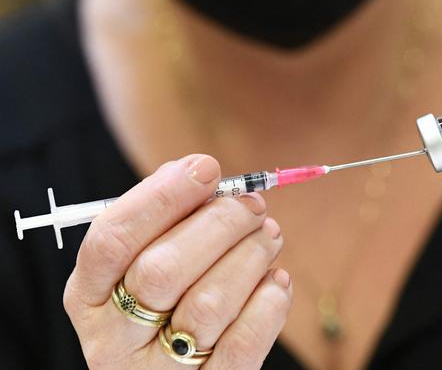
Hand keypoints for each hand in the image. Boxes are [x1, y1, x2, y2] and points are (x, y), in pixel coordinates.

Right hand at [64, 154, 291, 368]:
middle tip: (252, 204)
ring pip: (208, 305)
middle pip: (162, 270)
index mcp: (89, 294)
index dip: (162, 196)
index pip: (112, 239)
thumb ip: (167, 215)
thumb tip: (201, 171)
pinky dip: (268, 303)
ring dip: (250, 256)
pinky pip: (242, 346)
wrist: (177, 369)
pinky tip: (276, 279)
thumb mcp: (149, 255)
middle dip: (219, 224)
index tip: (206, 167)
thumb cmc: (170, 293)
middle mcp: (112, 339)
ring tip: (269, 235)